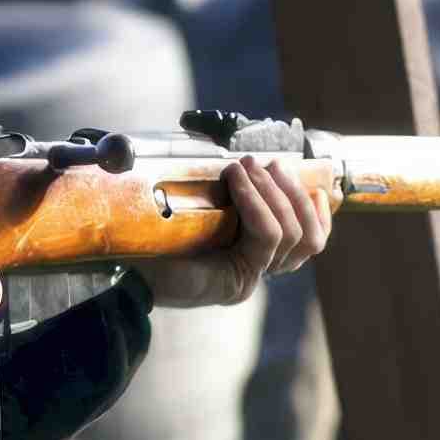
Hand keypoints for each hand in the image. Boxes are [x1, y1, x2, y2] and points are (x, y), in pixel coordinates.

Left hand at [131, 157, 332, 307]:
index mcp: (251, 256)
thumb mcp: (197, 208)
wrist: (123, 267)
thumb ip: (226, 194)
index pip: (308, 241)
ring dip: (273, 191)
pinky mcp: (236, 281)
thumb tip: (249, 159)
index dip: (316, 212)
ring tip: (248, 165)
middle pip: (307, 238)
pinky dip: (255, 202)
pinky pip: (265, 236)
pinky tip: (237, 180)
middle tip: (268, 162)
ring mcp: (247, 278)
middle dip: (292, 192)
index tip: (314, 183)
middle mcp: (255, 270)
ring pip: (291, 234)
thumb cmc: (152, 235)